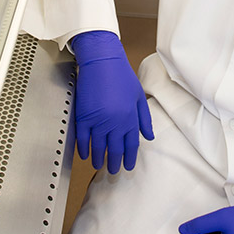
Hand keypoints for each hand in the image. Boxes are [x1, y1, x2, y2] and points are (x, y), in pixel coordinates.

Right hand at [70, 30, 154, 172]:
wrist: (101, 60)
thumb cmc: (121, 74)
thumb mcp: (138, 96)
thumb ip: (144, 118)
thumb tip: (149, 136)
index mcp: (130, 118)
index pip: (132, 145)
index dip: (130, 158)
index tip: (128, 167)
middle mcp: (116, 123)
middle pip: (115, 150)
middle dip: (114, 163)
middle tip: (113, 172)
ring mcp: (99, 121)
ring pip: (99, 147)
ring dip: (99, 159)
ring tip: (99, 166)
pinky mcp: (84, 116)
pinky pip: (83, 139)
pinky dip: (84, 149)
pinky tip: (85, 154)